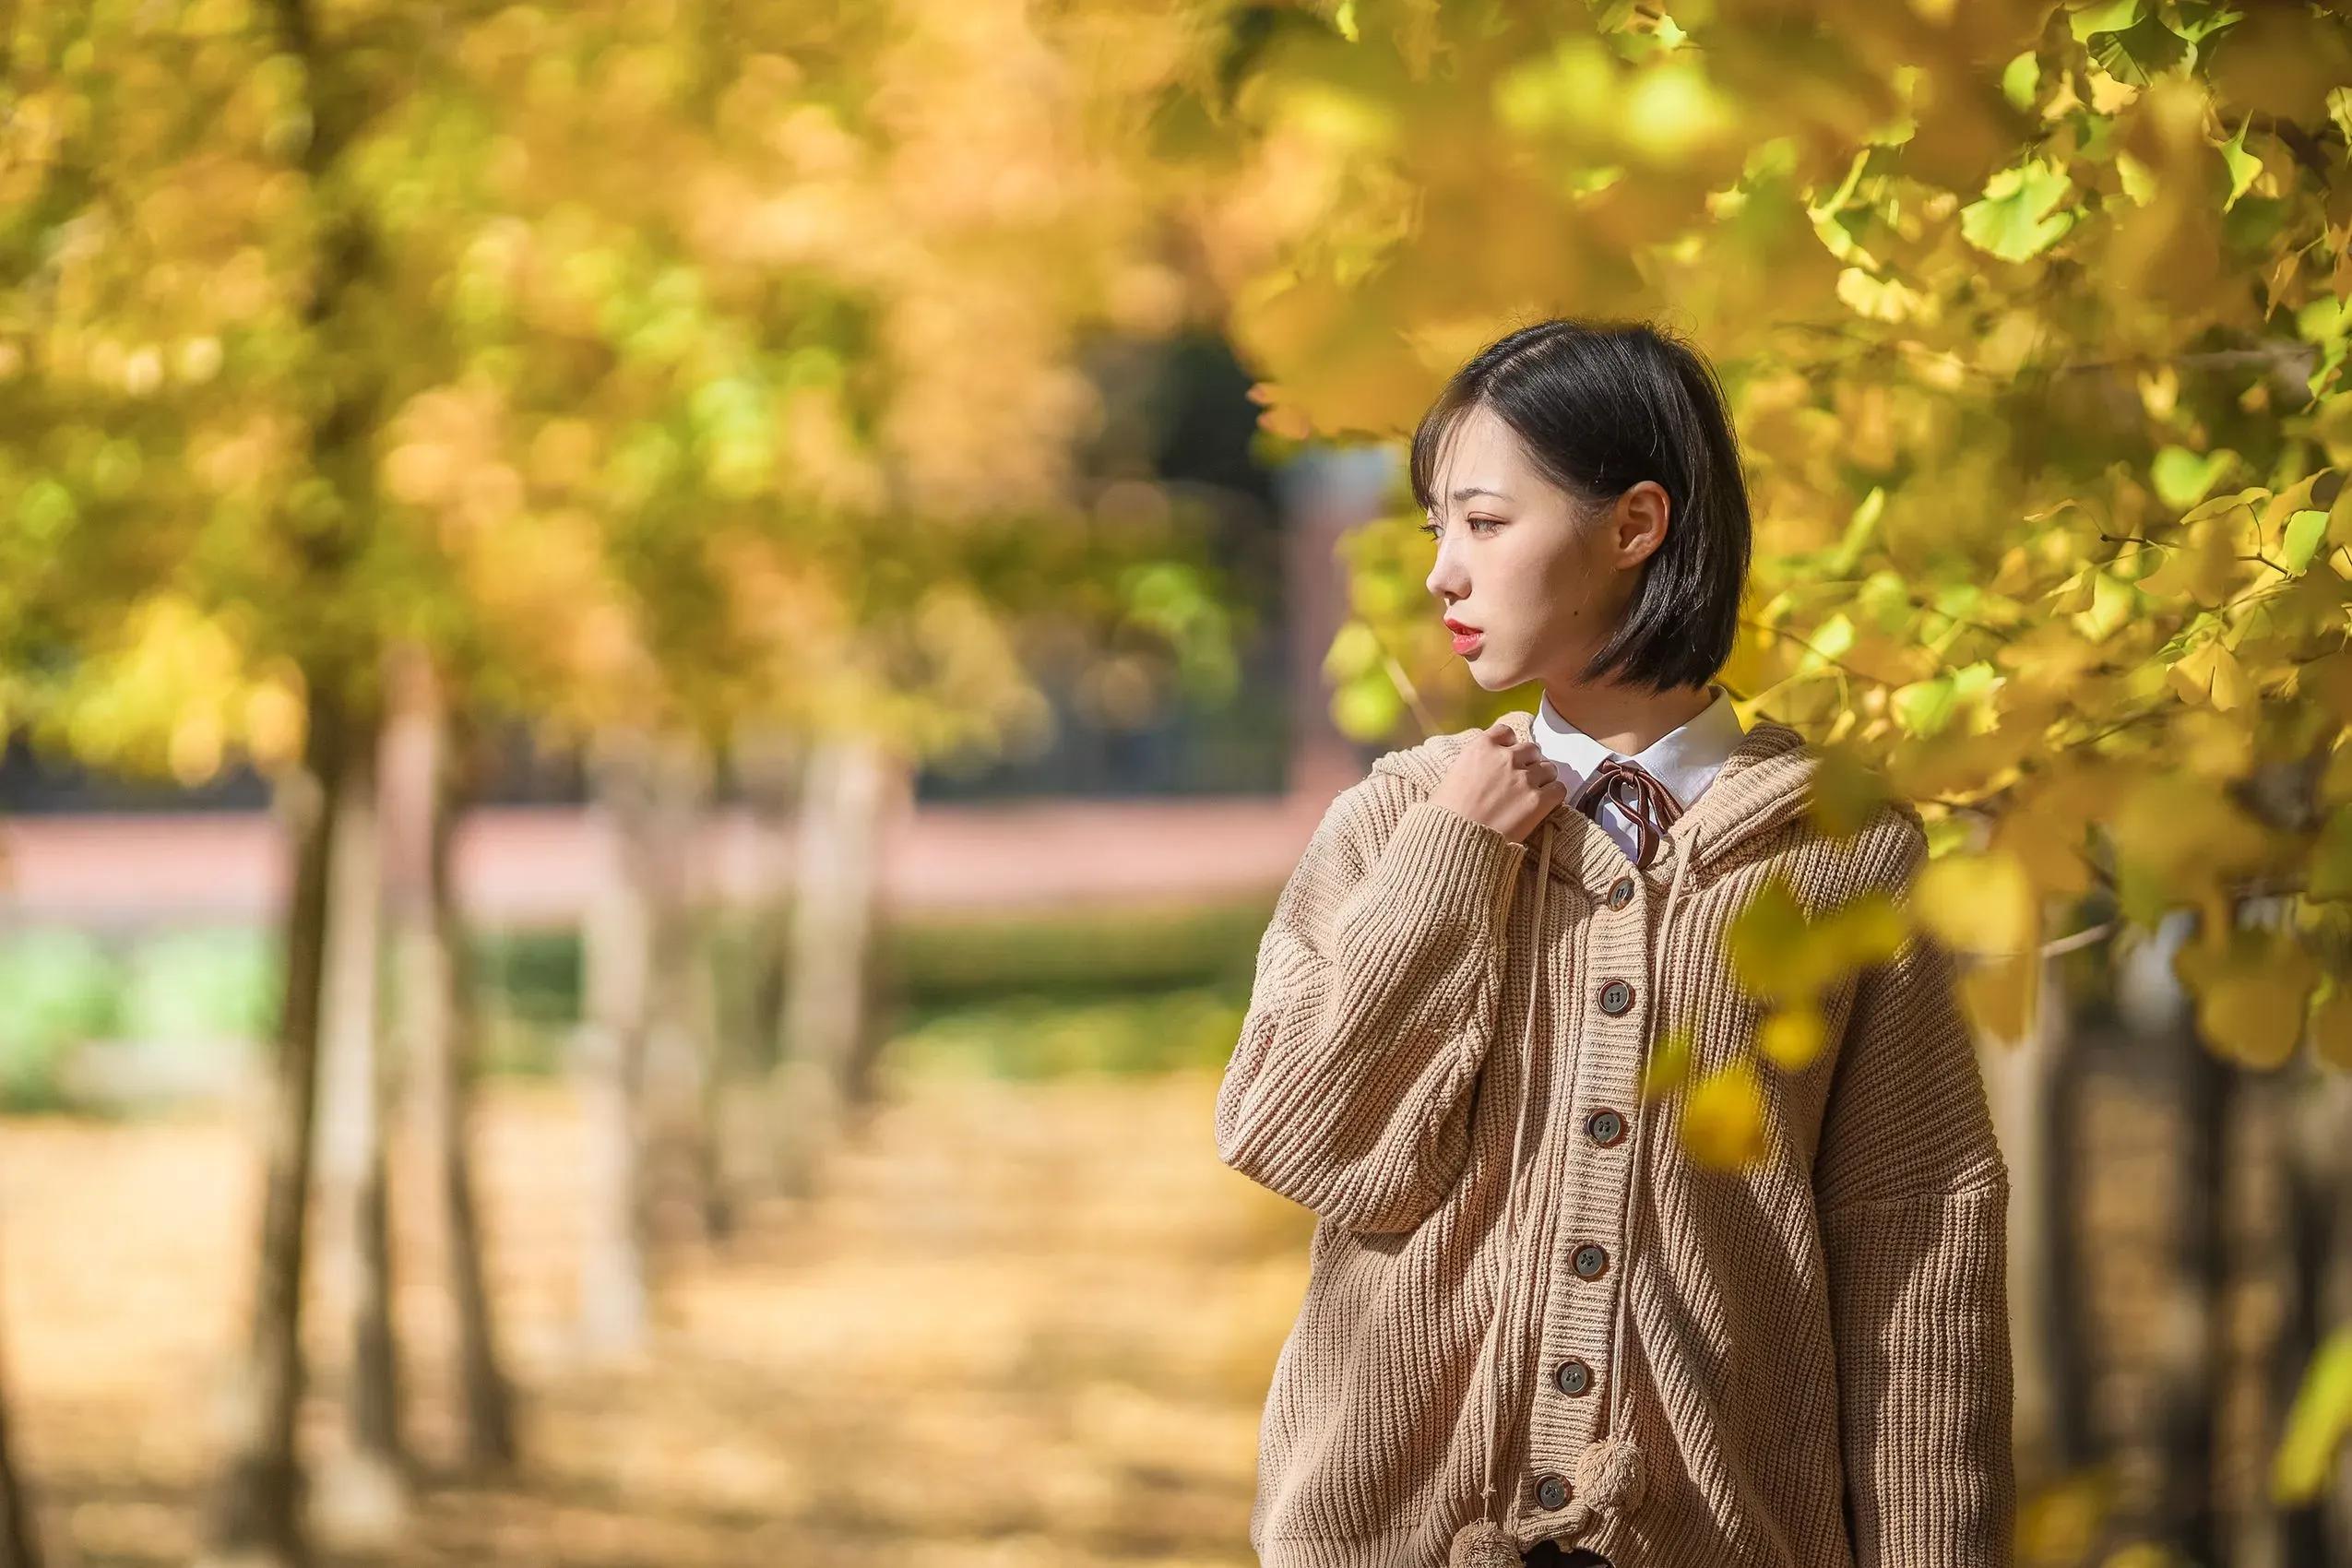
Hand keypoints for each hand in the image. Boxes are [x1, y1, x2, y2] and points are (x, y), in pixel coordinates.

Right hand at [1428, 721, 1567, 843]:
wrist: (1457, 840)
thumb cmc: (1445, 814)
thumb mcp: (1450, 778)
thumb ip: (1471, 767)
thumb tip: (1478, 773)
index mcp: (1481, 747)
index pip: (1506, 732)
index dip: (1509, 745)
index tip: (1508, 755)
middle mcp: (1506, 757)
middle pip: (1531, 749)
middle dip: (1529, 762)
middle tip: (1523, 779)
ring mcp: (1524, 778)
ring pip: (1549, 768)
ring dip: (1544, 778)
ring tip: (1535, 793)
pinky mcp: (1539, 800)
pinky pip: (1559, 789)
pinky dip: (1554, 795)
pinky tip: (1544, 805)